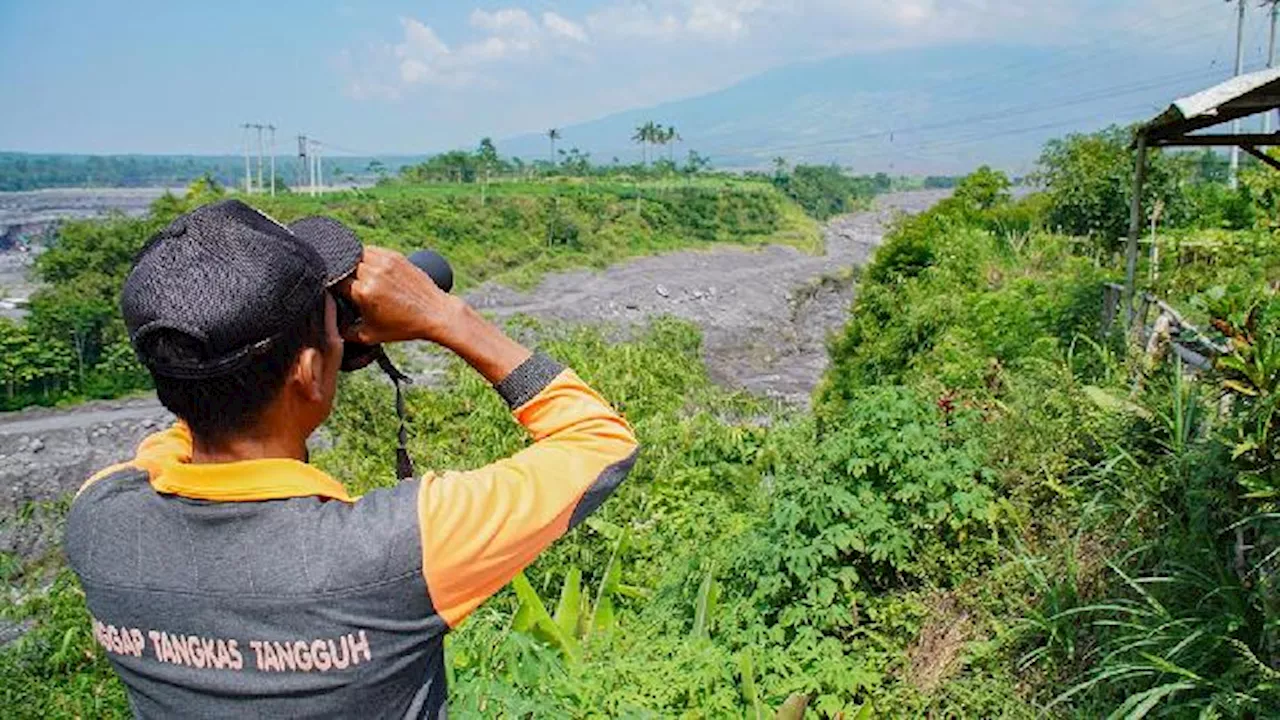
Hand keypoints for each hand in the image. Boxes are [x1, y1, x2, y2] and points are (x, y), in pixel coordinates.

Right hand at [337, 246, 461, 345]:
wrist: (435, 313)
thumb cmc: (403, 326)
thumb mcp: (369, 335)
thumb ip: (344, 332)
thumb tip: (329, 325)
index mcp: (364, 292)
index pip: (335, 282)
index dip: (331, 287)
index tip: (333, 293)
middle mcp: (373, 273)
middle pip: (343, 266)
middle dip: (341, 275)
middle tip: (345, 284)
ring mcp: (385, 262)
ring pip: (356, 254)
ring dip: (352, 263)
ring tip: (355, 274)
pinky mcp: (395, 255)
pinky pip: (371, 250)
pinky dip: (365, 257)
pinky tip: (366, 267)